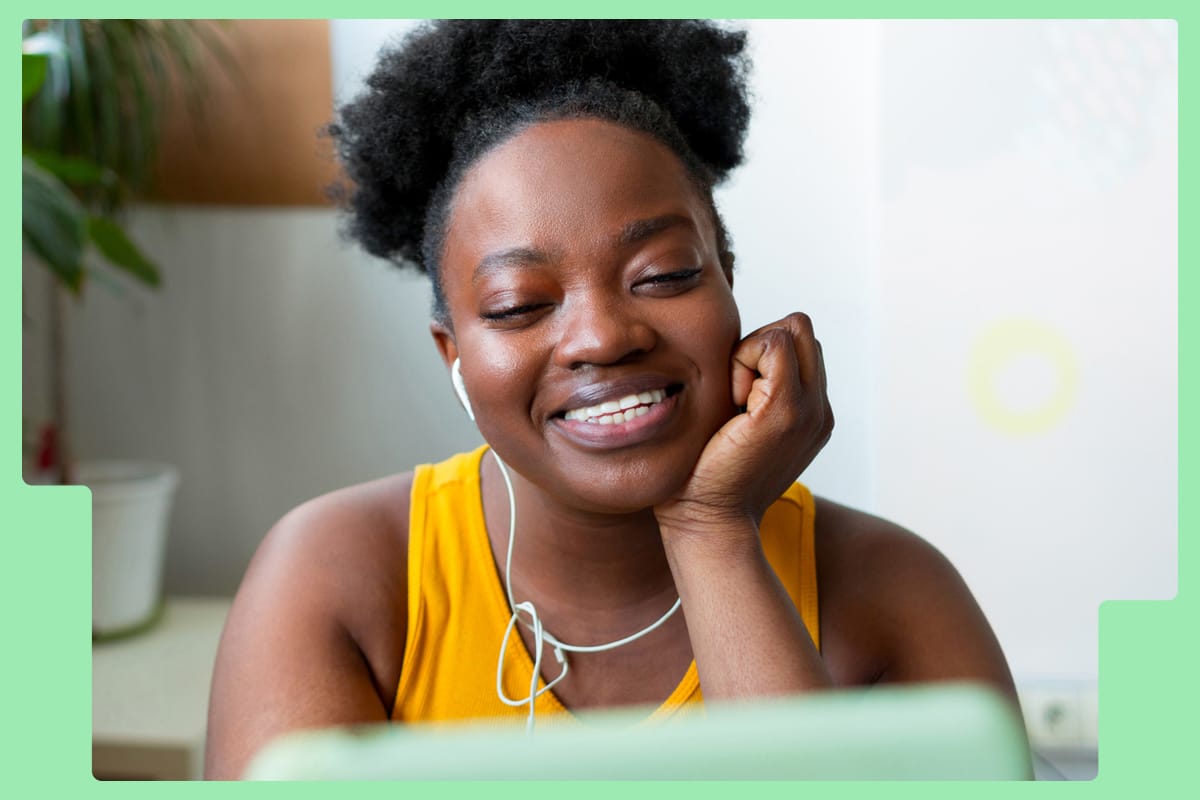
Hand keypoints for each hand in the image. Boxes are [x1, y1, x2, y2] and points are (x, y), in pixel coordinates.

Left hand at [654, 312, 833, 536]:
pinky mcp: (786, 410)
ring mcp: (809, 411)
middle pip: (802, 330)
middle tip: (735, 393)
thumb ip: (752, 392)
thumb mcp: (739, 426)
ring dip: (752, 353)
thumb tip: (736, 356)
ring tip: (734, 401)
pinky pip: (774, 344)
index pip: (800, 346)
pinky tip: (731, 402)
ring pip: (791, 331)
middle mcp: (819, 411)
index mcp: (811, 415)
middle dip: (761, 346)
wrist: (707, 520)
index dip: (762, 354)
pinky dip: (743, 360)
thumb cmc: (706, 475)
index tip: (736, 397)